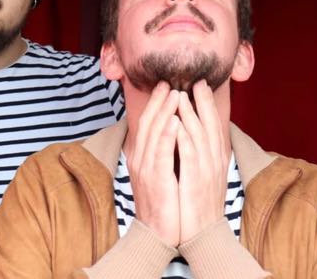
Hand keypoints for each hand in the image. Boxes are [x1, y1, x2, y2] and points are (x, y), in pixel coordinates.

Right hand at [128, 81, 181, 245]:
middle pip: (148, 124)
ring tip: (175, 94)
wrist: (159, 234)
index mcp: (143, 157)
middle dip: (158, 101)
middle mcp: (141, 160)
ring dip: (164, 112)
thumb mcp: (162, 174)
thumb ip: (164, 153)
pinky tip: (174, 121)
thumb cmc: (166, 204)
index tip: (166, 86)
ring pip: (153, 134)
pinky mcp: (156, 180)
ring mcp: (146, 169)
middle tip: (169, 82)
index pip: (148, 124)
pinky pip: (161, 154)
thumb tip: (173, 132)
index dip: (156, 104)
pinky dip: (166, 135)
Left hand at [176, 80, 229, 242]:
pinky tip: (176, 123)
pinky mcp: (194, 182)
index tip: (201, 85)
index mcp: (216, 160)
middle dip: (203, 102)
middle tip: (196, 81)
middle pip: (210, 126)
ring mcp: (206, 172)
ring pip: (199, 136)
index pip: (214, 127)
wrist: (202, 234)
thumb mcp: (202, 176)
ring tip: (183, 95)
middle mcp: (214, 163)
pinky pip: (189, 155)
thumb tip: (193, 135)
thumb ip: (200, 155)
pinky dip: (183, 137)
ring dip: (191, 114)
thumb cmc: (199, 205)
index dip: (208, 105)